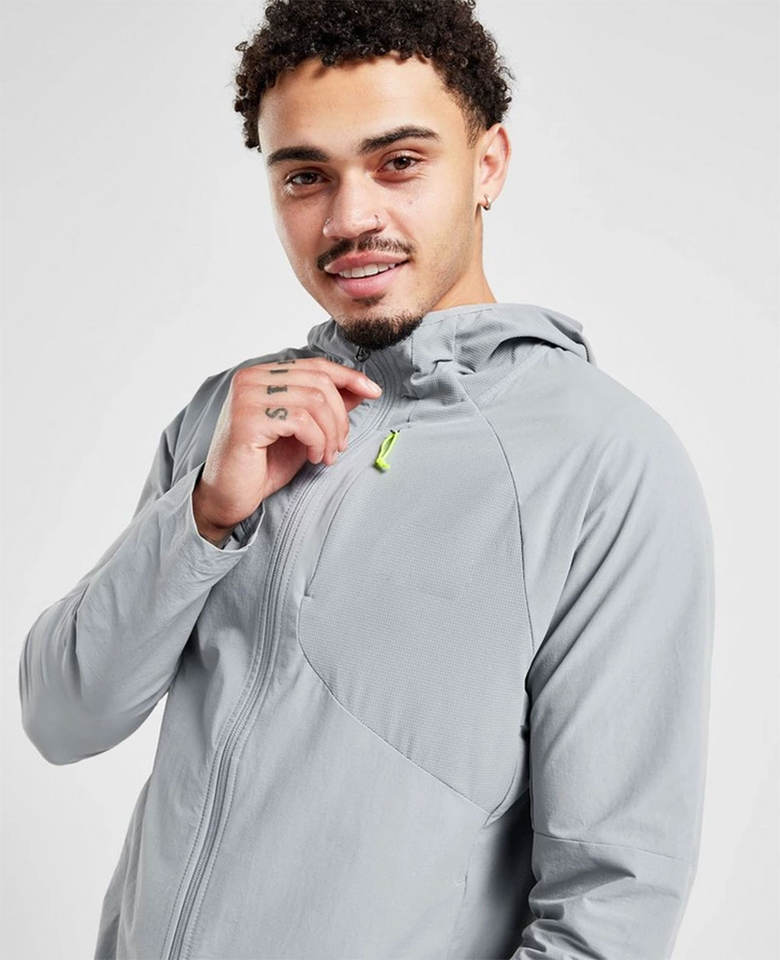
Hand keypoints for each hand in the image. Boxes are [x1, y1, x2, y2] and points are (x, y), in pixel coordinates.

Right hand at [192, 356, 381, 537]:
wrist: (229, 496)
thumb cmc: (263, 464)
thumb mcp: (304, 432)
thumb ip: (326, 408)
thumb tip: (360, 390)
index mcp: (262, 375)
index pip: (315, 365)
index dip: (349, 377)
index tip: (374, 392)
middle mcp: (251, 378)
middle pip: (320, 382)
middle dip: (341, 416)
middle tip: (340, 445)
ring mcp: (247, 396)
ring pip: (315, 401)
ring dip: (331, 433)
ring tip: (327, 454)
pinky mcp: (248, 419)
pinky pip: (302, 421)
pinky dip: (318, 441)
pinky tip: (314, 457)